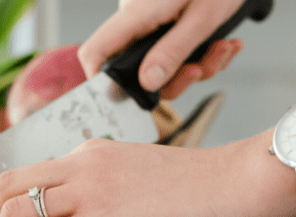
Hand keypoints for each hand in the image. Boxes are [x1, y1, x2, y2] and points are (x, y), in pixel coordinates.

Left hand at [0, 129, 295, 216]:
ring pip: (16, 212)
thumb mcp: (131, 172)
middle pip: (6, 186)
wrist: (233, 184)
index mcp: (86, 154)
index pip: (24, 173)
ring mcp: (88, 192)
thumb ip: (98, 186)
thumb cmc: (191, 185)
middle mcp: (79, 166)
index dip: (1, 203)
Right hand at [77, 0, 245, 98]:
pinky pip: (176, 55)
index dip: (99, 79)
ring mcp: (151, 26)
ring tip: (223, 47)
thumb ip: (173, 51)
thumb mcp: (202, 17)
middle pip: (136, 70)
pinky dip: (203, 55)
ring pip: (162, 67)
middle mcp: (137, 22)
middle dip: (175, 79)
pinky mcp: (167, 28)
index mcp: (136, 15)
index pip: (96, 52)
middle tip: (200, 69)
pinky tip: (222, 43)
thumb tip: (147, 83)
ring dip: (198, 66)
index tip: (121, 98)